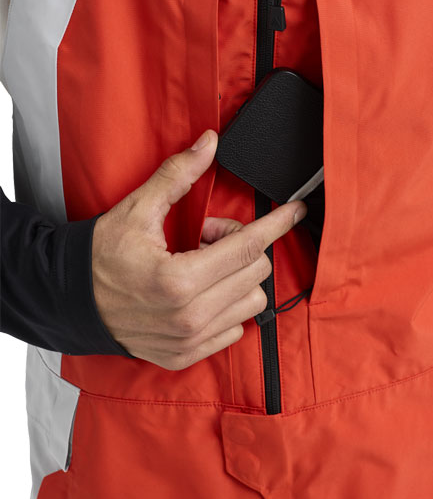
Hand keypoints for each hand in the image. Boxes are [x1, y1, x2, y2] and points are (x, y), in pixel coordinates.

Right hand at [91, 129, 306, 369]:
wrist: (71, 301)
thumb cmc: (102, 256)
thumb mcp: (137, 209)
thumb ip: (178, 175)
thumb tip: (209, 143)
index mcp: (178, 279)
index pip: (247, 247)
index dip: (276, 223)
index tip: (295, 210)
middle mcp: (189, 316)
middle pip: (255, 271)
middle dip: (240, 245)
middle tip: (207, 236)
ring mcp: (190, 340)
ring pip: (252, 301)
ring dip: (237, 276)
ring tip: (204, 265)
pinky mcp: (186, 355)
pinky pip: (236, 328)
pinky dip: (228, 305)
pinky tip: (202, 292)